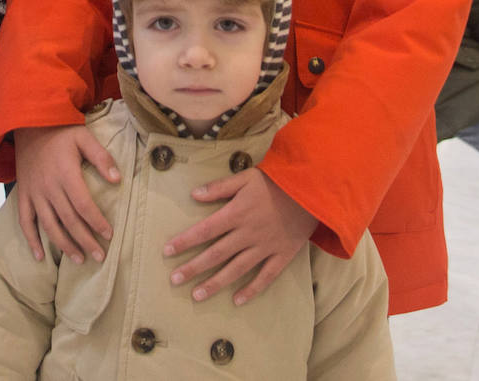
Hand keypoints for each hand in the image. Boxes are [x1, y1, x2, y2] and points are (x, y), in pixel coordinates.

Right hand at [12, 125, 119, 263]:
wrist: (29, 125)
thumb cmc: (61, 132)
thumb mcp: (84, 138)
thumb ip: (101, 158)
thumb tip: (117, 180)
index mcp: (66, 174)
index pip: (83, 205)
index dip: (97, 222)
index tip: (109, 235)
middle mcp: (49, 187)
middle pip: (68, 220)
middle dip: (85, 241)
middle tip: (99, 256)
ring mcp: (34, 193)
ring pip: (49, 225)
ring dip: (64, 245)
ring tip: (79, 260)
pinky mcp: (24, 195)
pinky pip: (25, 222)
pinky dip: (31, 240)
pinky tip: (40, 256)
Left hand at [163, 168, 315, 304]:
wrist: (311, 191)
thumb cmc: (276, 182)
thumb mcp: (245, 177)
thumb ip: (219, 187)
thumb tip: (194, 194)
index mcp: (236, 214)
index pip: (204, 231)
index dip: (184, 241)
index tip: (166, 252)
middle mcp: (247, 234)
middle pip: (215, 254)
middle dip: (193, 268)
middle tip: (174, 280)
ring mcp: (264, 247)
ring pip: (236, 270)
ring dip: (215, 283)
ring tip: (197, 296)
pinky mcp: (281, 256)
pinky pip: (265, 277)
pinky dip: (252, 290)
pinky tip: (238, 301)